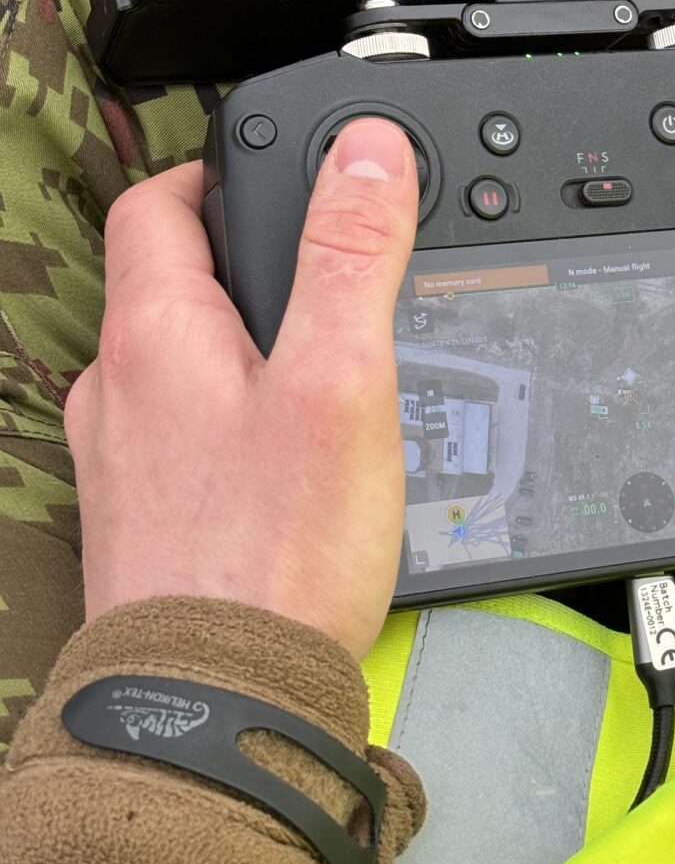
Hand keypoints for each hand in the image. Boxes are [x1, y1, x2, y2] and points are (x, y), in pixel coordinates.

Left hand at [65, 118, 418, 658]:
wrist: (217, 713)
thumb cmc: (270, 558)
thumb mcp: (339, 382)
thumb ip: (351, 257)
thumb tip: (367, 151)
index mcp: (154, 336)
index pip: (155, 206)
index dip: (214, 172)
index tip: (272, 173)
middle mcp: (119, 395)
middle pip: (166, 285)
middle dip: (240, 263)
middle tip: (318, 268)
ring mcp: (123, 466)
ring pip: (175, 368)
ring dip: (237, 348)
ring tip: (318, 367)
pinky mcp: (145, 527)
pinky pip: (182, 441)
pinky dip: (231, 423)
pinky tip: (288, 463)